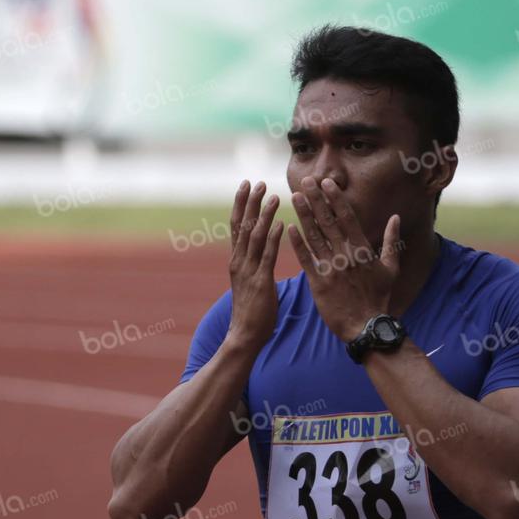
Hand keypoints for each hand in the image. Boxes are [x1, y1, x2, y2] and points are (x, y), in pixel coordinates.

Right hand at [226, 180, 283, 350]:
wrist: (244, 336)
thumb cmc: (251, 312)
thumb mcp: (249, 283)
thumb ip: (253, 266)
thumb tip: (261, 254)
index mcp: (236, 260)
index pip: (236, 226)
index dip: (241, 204)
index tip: (246, 185)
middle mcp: (239, 262)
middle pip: (242, 225)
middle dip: (250, 202)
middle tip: (258, 182)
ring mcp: (248, 271)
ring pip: (254, 236)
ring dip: (264, 215)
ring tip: (273, 196)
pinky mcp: (260, 282)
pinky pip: (267, 255)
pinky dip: (274, 238)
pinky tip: (282, 224)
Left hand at [288, 176, 400, 342]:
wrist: (365, 326)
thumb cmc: (379, 297)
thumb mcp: (391, 268)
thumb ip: (392, 241)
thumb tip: (396, 217)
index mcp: (363, 249)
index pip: (347, 218)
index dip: (335, 199)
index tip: (326, 183)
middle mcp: (346, 255)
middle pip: (328, 222)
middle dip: (316, 200)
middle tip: (305, 181)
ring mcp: (331, 268)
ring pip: (314, 236)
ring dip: (304, 215)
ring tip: (295, 197)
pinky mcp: (318, 282)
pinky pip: (306, 259)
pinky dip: (297, 244)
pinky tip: (289, 228)